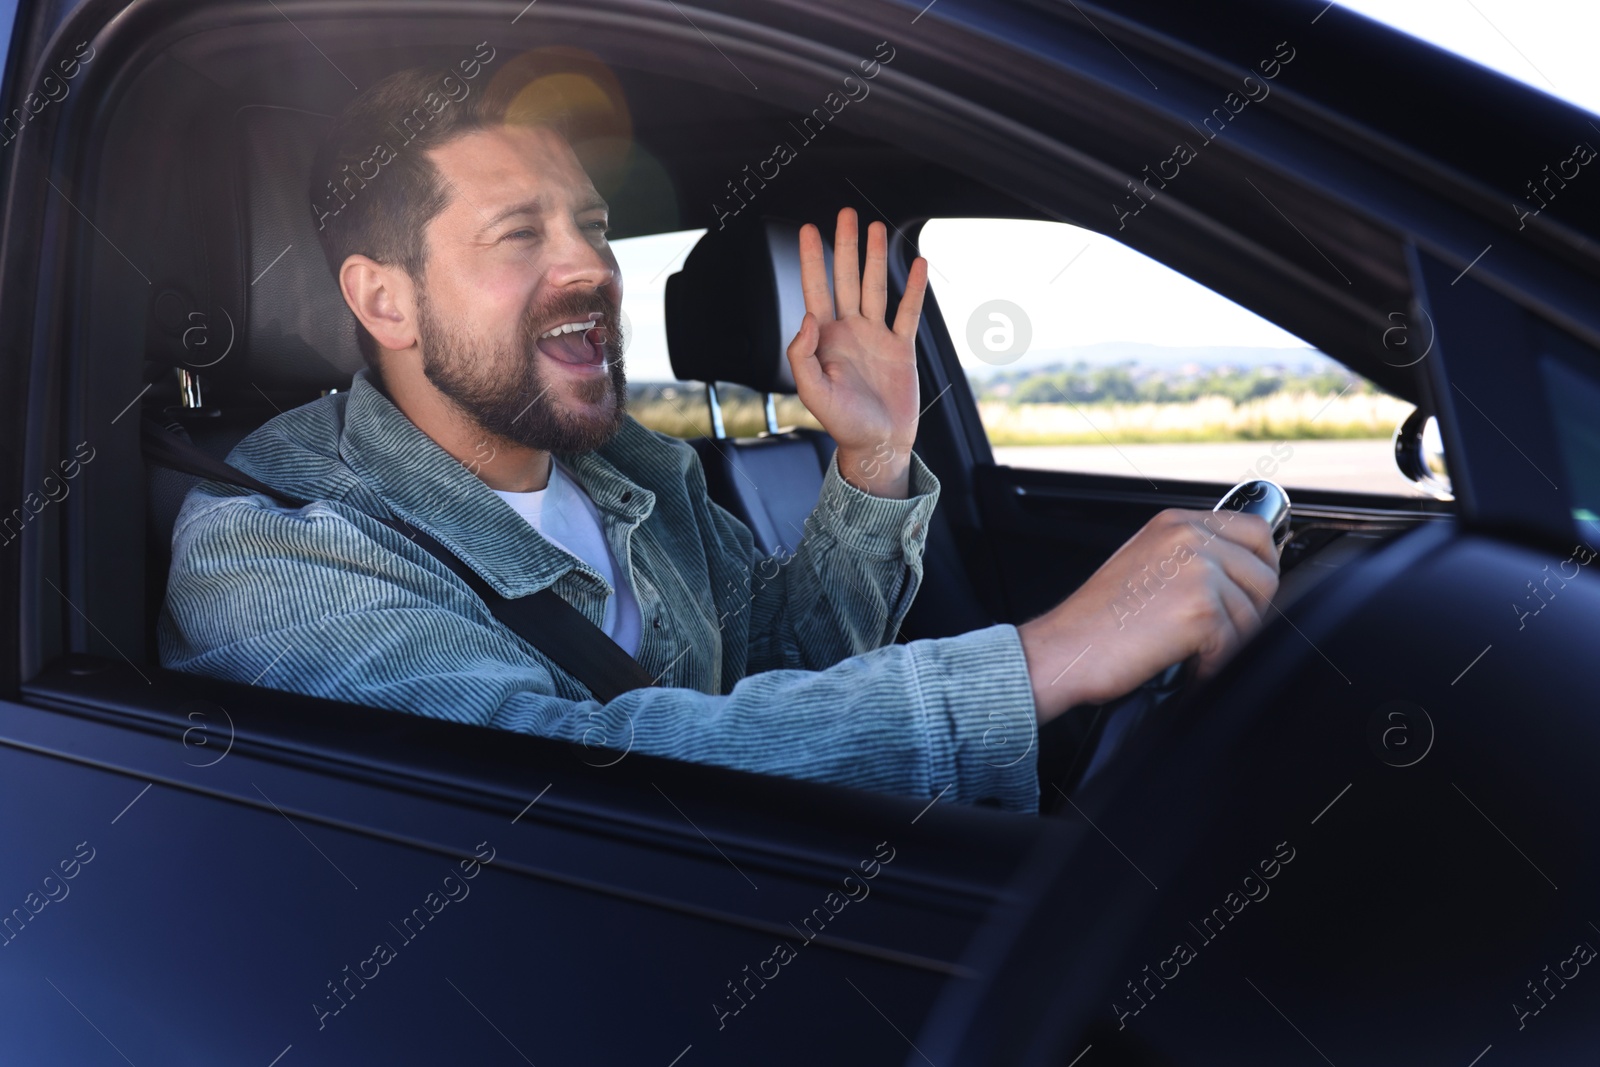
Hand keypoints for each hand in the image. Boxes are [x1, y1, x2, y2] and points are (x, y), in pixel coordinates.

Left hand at [786, 207, 928, 496]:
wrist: (877, 445)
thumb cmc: (842, 423)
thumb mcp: (812, 392)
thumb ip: (801, 355)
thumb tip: (808, 316)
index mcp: (824, 340)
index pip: (815, 290)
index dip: (811, 259)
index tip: (807, 229)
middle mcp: (849, 332)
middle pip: (846, 279)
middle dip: (845, 246)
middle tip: (845, 215)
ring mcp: (876, 337)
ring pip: (875, 288)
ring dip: (876, 258)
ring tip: (876, 228)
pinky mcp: (901, 348)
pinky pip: (908, 312)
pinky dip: (913, 289)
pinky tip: (917, 264)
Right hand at [1017, 508, 1281, 721]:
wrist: (1062, 650)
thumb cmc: (1094, 621)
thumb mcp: (1144, 564)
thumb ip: (1190, 556)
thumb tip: (1239, 573)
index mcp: (1175, 523)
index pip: (1254, 530)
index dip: (1260, 566)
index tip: (1249, 593)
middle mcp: (1188, 537)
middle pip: (1263, 574)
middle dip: (1249, 612)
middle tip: (1217, 634)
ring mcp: (1197, 570)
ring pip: (1253, 614)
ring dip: (1229, 643)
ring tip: (1193, 653)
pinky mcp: (1200, 608)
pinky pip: (1236, 643)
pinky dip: (1213, 665)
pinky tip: (1186, 666)